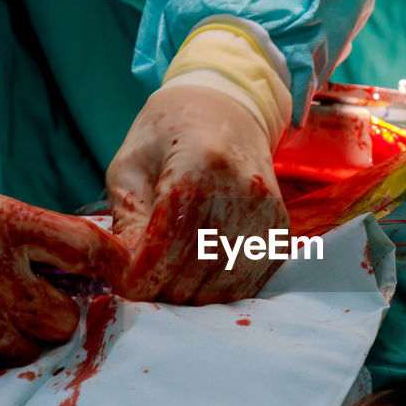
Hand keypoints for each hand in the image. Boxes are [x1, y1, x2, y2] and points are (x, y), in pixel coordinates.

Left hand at [107, 84, 288, 303]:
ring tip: (171, 273)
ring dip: (190, 294)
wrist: (226, 112)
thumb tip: (128, 279)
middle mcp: (243, 194)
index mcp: (200, 168)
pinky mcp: (280, 233)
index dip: (140, 277)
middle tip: (145, 276)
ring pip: (220, 290)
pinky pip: (245, 285)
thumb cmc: (168, 135)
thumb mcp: (130, 167)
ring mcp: (268, 216)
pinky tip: (200, 269)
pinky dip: (217, 289)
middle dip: (162, 287)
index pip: (168, 248)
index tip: (124, 282)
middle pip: (193, 275)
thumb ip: (127, 223)